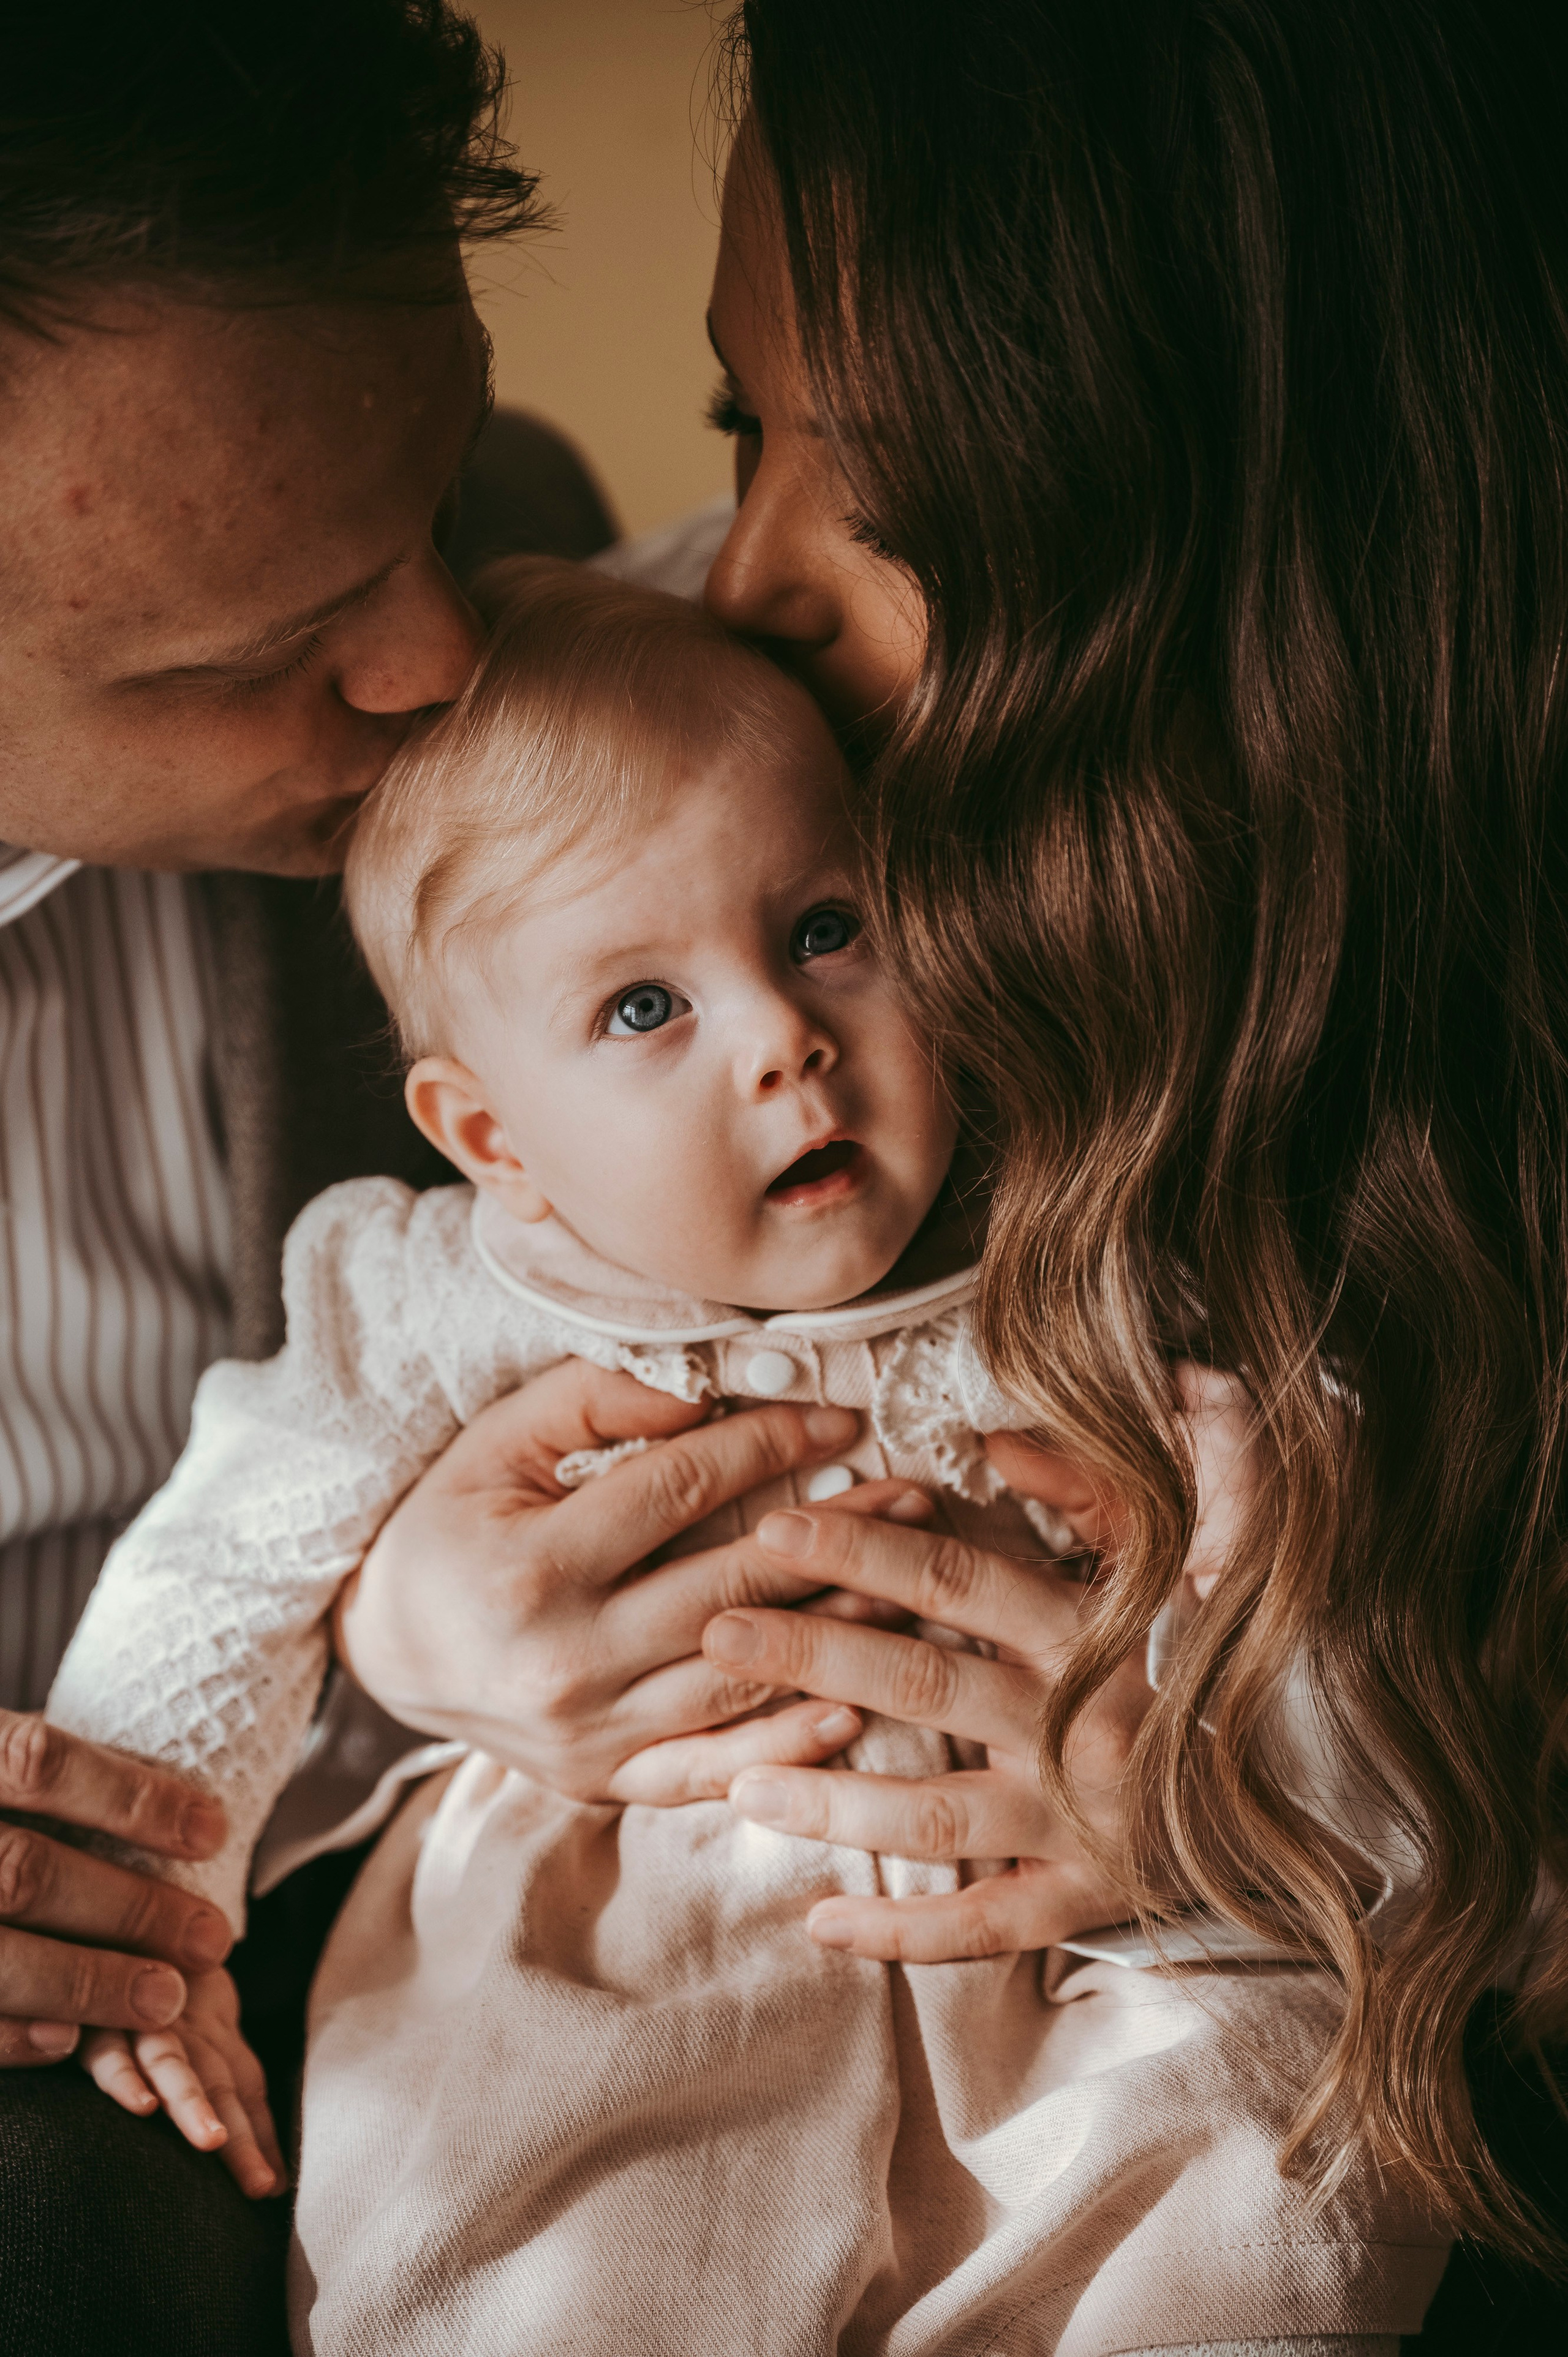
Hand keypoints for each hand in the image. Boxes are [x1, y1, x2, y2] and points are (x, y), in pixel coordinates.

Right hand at [0, 1714, 232, 2066]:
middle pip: (23, 1870)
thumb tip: (173, 1800)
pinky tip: (68, 2040)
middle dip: (127, 1907)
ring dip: (86, 1982)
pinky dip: (7, 2035)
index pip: (37, 1762)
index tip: (214, 1830)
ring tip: (167, 1998)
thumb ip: (38, 1770)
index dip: (130, 1797)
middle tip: (211, 1937)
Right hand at [81, 1967, 283, 2198]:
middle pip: (219, 2085)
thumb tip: (267, 2169)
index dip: (263, 2137)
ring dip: (193, 2102)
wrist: (128, 1917)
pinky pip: (109, 2050)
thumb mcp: (202, 2026)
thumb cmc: (168, 1983)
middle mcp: (188, 2029)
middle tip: (259, 2184)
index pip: (247, 2090)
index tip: (276, 2189)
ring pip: (173, 2064)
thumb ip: (228, 2082)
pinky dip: (124, 2075)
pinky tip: (141, 2105)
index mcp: (216, 2035)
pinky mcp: (98, 2016)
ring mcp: (145, 2018)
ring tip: (214, 2143)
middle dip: (240, 2137)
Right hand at [335, 1357, 931, 1804]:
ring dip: (836, 1636)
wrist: (384, 1646)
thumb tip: (703, 1393)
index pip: (679, 1491)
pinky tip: (852, 1709)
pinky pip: (711, 1771)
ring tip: (912, 1587)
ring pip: (739, 1684)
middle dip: (836, 1540)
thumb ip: (593, 1401)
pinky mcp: (602, 1781)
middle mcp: (564, 1663)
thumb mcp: (495, 1442)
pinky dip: (785, 1747)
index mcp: (534, 1568)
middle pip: (732, 1591)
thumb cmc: (449, 1525)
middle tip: (915, 1498)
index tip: (840, 1418)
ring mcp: (588, 1735)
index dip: (767, 1445)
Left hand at [701, 1365, 1255, 1959]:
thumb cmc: (1232, 1659)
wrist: (1327, 1799)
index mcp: (1099, 1633)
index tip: (780, 1524)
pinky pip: (983, 1927)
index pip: (964, 1579)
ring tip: (735, 1784)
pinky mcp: (1088, 1902)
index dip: (870, 1547)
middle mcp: (1085, 1726)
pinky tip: (817, 1922)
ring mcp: (1084, 1823)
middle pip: (929, 1683)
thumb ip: (1099, 1485)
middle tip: (716, 1632)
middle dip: (815, 1653)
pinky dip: (901, 1929)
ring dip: (832, 1801)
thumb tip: (1001, 1435)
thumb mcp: (1192, 1549)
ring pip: (939, 1812)